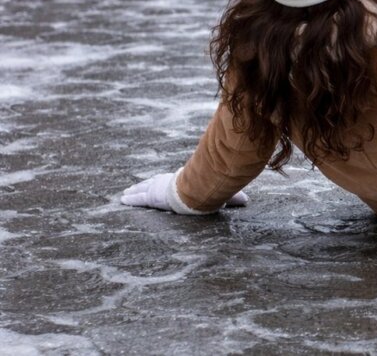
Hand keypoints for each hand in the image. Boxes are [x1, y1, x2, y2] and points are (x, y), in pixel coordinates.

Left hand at [120, 172, 247, 211]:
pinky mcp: (152, 197)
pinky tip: (123, 199)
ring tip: (126, 193)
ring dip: (136, 190)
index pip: (174, 181)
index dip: (167, 183)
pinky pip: (139, 198)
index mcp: (185, 181)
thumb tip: (247, 201)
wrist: (199, 190)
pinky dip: (131, 198)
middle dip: (146, 184)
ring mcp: (160, 189)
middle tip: (137, 186)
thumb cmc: (210, 189)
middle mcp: (171, 182)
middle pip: (156, 183)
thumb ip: (232, 198)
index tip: (162, 183)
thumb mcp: (221, 195)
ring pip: (145, 188)